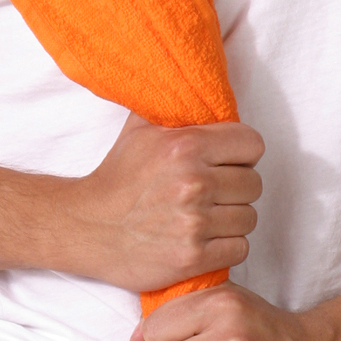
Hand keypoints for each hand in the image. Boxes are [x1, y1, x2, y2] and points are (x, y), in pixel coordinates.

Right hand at [70, 113, 263, 293]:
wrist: (87, 227)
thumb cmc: (117, 178)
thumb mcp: (140, 128)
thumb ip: (173, 107)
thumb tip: (197, 85)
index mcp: (186, 146)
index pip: (252, 145)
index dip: (242, 154)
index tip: (226, 162)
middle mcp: (193, 183)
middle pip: (254, 183)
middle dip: (236, 188)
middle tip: (211, 192)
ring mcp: (194, 223)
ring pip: (249, 217)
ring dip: (231, 219)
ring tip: (205, 216)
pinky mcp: (193, 256)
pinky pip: (240, 248)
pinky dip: (226, 246)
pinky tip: (204, 238)